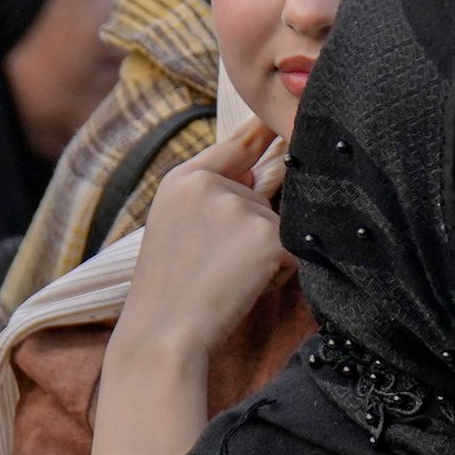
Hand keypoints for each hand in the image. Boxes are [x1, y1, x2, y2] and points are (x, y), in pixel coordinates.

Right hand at [118, 122, 291, 368]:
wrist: (162, 333)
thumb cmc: (168, 289)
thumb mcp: (177, 226)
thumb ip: (216, 196)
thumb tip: (272, 171)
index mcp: (182, 178)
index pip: (237, 145)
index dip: (263, 132)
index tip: (281, 122)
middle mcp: (212, 184)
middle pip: (263, 195)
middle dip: (254, 228)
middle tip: (211, 264)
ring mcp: (241, 207)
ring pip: (278, 226)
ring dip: (265, 254)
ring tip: (224, 278)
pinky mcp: (268, 236)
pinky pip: (292, 252)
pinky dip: (276, 274)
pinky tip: (242, 287)